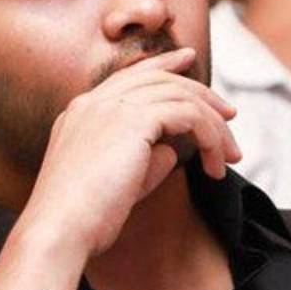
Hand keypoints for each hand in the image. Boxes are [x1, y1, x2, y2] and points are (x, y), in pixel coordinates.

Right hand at [19, 47, 240, 259]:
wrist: (59, 230)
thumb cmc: (85, 219)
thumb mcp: (118, 180)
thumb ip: (145, 158)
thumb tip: (171, 149)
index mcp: (82, 111)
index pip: (130, 75)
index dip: (163, 64)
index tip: (189, 59)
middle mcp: (94, 101)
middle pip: (161, 79)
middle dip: (202, 94)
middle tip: (229, 113)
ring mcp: (111, 107)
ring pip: (181, 96)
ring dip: (214, 126)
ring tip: (230, 155)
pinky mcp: (133, 120)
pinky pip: (188, 115)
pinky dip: (209, 138)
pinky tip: (214, 166)